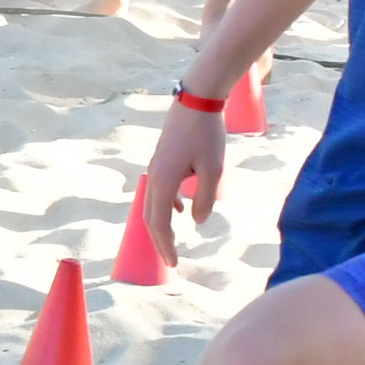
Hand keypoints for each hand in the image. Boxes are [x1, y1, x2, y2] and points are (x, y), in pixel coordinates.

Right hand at [140, 105, 224, 268]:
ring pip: (152, 204)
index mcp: (164, 181)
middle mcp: (154, 177)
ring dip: (160, 224)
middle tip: (170, 260)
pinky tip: (178, 209)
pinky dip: (165, 206)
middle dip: (159, 240)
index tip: (174, 263)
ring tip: (170, 240)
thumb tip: (197, 220)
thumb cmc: (206, 135)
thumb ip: (204, 198)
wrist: (195, 101)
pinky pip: (158, 190)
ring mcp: (155, 167)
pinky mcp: (161, 160)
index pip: (160, 222)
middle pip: (150, 217)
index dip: (165, 245)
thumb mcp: (213, 170)